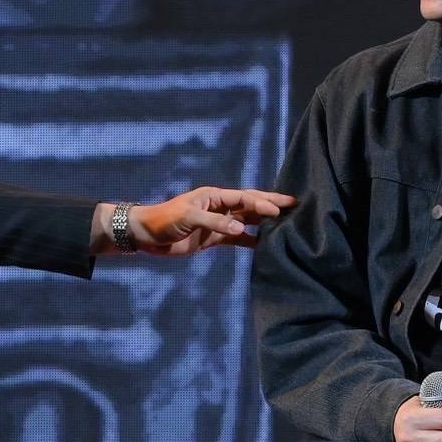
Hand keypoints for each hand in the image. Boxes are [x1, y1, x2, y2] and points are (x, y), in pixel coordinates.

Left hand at [92, 187, 295, 255]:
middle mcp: (219, 207)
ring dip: (266, 223)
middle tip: (295, 204)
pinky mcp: (214, 238)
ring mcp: (218, 223)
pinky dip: (252, 241)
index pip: (244, 198)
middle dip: (272, 205)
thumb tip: (242, 229)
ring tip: (288, 224)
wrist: (146, 236)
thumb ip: (215, 223)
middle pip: (250, 204)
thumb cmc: (164, 220)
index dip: (262, 203)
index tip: (280, 210)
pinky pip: (238, 239)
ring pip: (248, 221)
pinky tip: (267, 245)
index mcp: (214, 196)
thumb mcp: (188, 218)